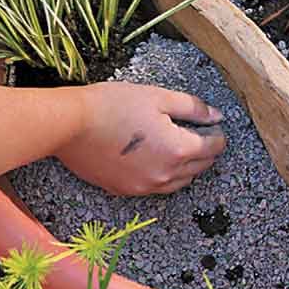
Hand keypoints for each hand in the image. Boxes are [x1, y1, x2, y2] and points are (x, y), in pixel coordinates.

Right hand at [57, 82, 226, 194]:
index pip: (213, 148)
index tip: (214, 125)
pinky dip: (164, 175)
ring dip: (187, 166)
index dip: (218, 135)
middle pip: (200, 167)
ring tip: (182, 147)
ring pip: (180, 182)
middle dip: (206, 151)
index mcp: (177, 150)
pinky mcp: (125, 190)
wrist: (70, 125)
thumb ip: (193, 108)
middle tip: (202, 133)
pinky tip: (157, 159)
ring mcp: (144, 186)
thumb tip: (216, 116)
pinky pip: (156, 187)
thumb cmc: (113, 105)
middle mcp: (165, 174)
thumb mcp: (159, 97)